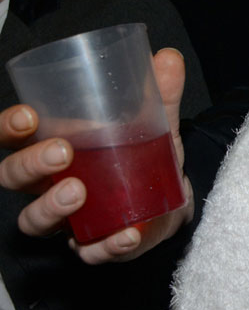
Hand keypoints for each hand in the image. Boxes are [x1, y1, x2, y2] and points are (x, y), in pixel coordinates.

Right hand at [0, 47, 193, 263]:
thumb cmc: (140, 153)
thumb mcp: (151, 121)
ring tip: (78, 191)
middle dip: (29, 165)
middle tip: (61, 153)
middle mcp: (46, 184)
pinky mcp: (93, 245)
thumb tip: (168, 57)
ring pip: (34, 220)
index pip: (11, 137)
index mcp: (50, 145)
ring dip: (51, 207)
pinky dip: (107, 246)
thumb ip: (158, 93)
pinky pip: (90, 252)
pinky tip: (127, 235)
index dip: (8, 128)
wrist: (171, 197)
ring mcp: (67, 217)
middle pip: (12, 178)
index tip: (28, 117)